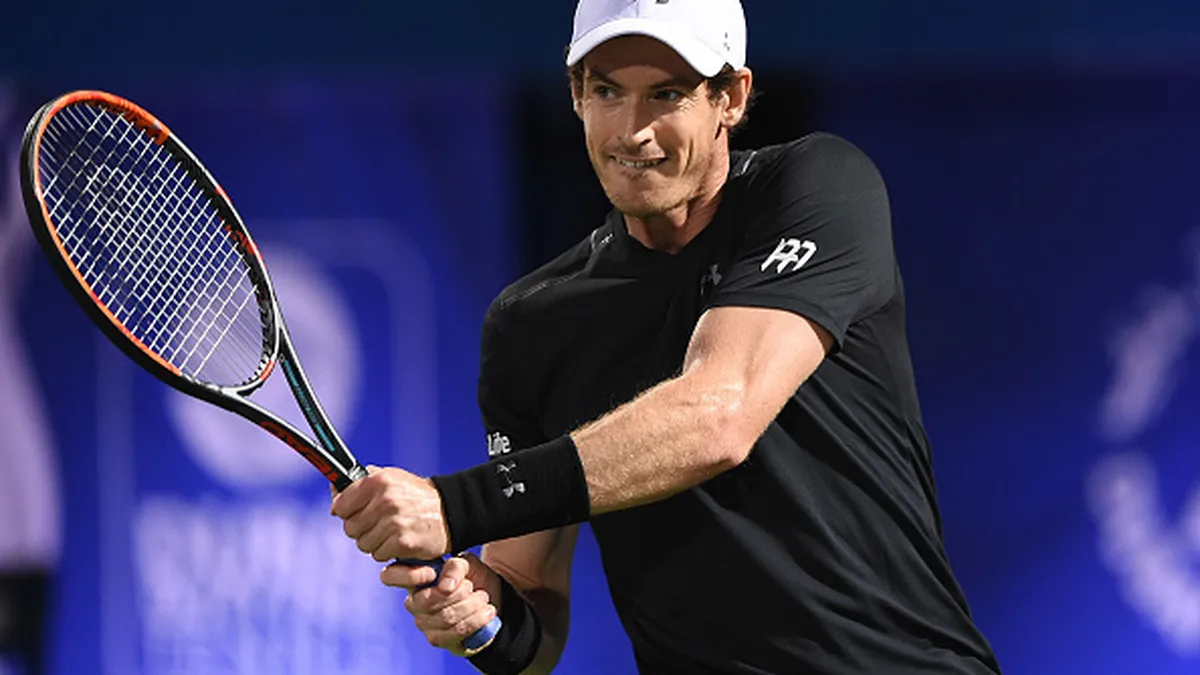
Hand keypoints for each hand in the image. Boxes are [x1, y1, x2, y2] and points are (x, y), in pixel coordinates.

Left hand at [331, 465, 450, 561]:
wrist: (450, 510)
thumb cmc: (415, 495)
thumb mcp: (390, 478)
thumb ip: (360, 483)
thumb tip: (334, 496)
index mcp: (378, 481)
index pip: (341, 505)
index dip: (346, 511)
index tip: (356, 511)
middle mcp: (385, 501)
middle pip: (350, 528)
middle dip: (361, 528)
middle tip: (377, 523)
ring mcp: (394, 523)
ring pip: (363, 544)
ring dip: (374, 541)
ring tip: (390, 531)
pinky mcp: (403, 543)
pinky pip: (378, 554)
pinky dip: (386, 551)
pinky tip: (399, 540)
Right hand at [385, 553, 500, 655]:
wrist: (491, 601)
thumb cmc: (473, 579)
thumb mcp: (467, 564)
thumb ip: (455, 566)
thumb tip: (446, 585)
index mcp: (414, 579)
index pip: (391, 575)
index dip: (410, 575)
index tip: (432, 572)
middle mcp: (413, 603)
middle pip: (428, 601)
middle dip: (459, 592)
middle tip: (473, 587)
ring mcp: (424, 623)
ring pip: (446, 617)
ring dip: (472, 606)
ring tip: (483, 598)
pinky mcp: (438, 640)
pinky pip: (456, 632)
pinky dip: (477, 620)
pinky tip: (487, 612)